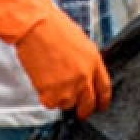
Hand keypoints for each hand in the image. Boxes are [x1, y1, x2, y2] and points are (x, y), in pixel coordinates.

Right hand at [0, 0, 110, 118]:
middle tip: (79, 112)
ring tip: (51, 81)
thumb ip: (85, 62)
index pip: (104, 89)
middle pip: (88, 104)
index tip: (99, 106)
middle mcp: (84, 77)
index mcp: (94, 62)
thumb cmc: (53, 27)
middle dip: (83, 110)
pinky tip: (42, 81)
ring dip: (60, 98)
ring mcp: (68, 87)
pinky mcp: (52, 93)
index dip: (102, 101)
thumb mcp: (80, 42)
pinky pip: (51, 103)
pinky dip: (45, 97)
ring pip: (67, 104)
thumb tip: (84, 75)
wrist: (35, 26)